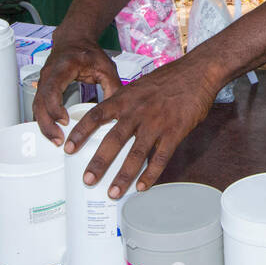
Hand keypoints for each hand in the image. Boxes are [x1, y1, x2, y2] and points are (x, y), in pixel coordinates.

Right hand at [33, 36, 121, 142]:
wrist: (74, 40)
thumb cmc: (88, 52)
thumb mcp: (106, 67)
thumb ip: (113, 87)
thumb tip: (118, 111)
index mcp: (63, 67)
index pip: (52, 89)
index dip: (55, 108)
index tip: (65, 121)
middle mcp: (48, 74)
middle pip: (39, 102)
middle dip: (47, 124)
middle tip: (59, 140)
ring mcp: (43, 81)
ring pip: (36, 107)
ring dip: (43, 125)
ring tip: (56, 140)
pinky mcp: (43, 88)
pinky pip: (39, 107)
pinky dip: (43, 120)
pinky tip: (53, 132)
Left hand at [60, 55, 218, 197]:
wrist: (197, 72)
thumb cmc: (168, 79)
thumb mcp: (139, 86)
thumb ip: (126, 103)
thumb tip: (111, 120)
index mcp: (126, 98)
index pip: (97, 116)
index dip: (81, 133)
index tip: (68, 149)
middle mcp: (138, 111)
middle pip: (113, 140)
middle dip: (99, 163)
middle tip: (87, 180)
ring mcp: (157, 122)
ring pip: (136, 154)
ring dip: (123, 176)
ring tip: (113, 192)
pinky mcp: (175, 131)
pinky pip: (160, 157)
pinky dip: (150, 174)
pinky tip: (142, 186)